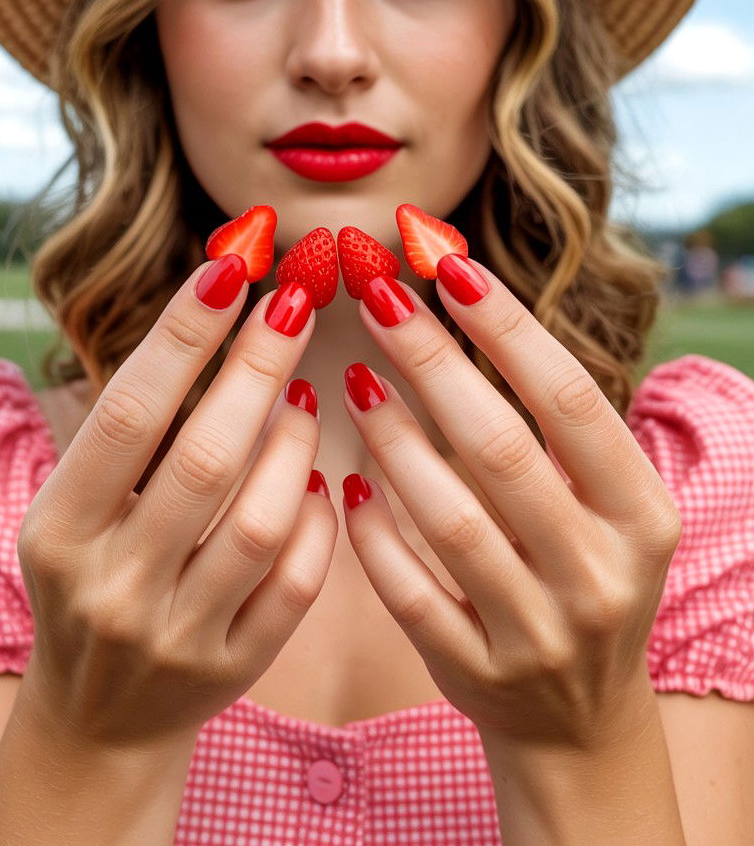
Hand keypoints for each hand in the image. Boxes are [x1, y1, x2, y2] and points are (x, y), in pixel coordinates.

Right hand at [16, 255, 336, 751]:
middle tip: (296, 300)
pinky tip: (322, 481)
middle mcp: (114, 585)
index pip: (128, 414)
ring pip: (262, 522)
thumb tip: (214, 307)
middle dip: (258, 367)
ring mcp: (177, 634)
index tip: (230, 269)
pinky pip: (297, 584)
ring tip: (304, 396)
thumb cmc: (91, 574)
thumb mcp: (77, 506)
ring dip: (296, 444)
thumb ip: (133, 429)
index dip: (182, 337)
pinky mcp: (233, 667)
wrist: (95, 717)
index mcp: (60, 529)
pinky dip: (320, 521)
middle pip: (206, 459)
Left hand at [342, 255, 682, 752]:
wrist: (580, 719)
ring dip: (392, 439)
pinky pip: (408, 594)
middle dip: (432, 360)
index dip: (507, 328)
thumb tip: (464, 293)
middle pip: (501, 447)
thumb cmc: (579, 570)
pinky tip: (342, 482)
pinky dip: (372, 534)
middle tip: (376, 294)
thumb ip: (552, 422)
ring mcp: (538, 630)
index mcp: (641, 513)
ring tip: (351, 378)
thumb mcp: (604, 503)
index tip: (446, 264)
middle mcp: (599, 572)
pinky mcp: (477, 673)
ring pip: (450, 520)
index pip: (571, 400)